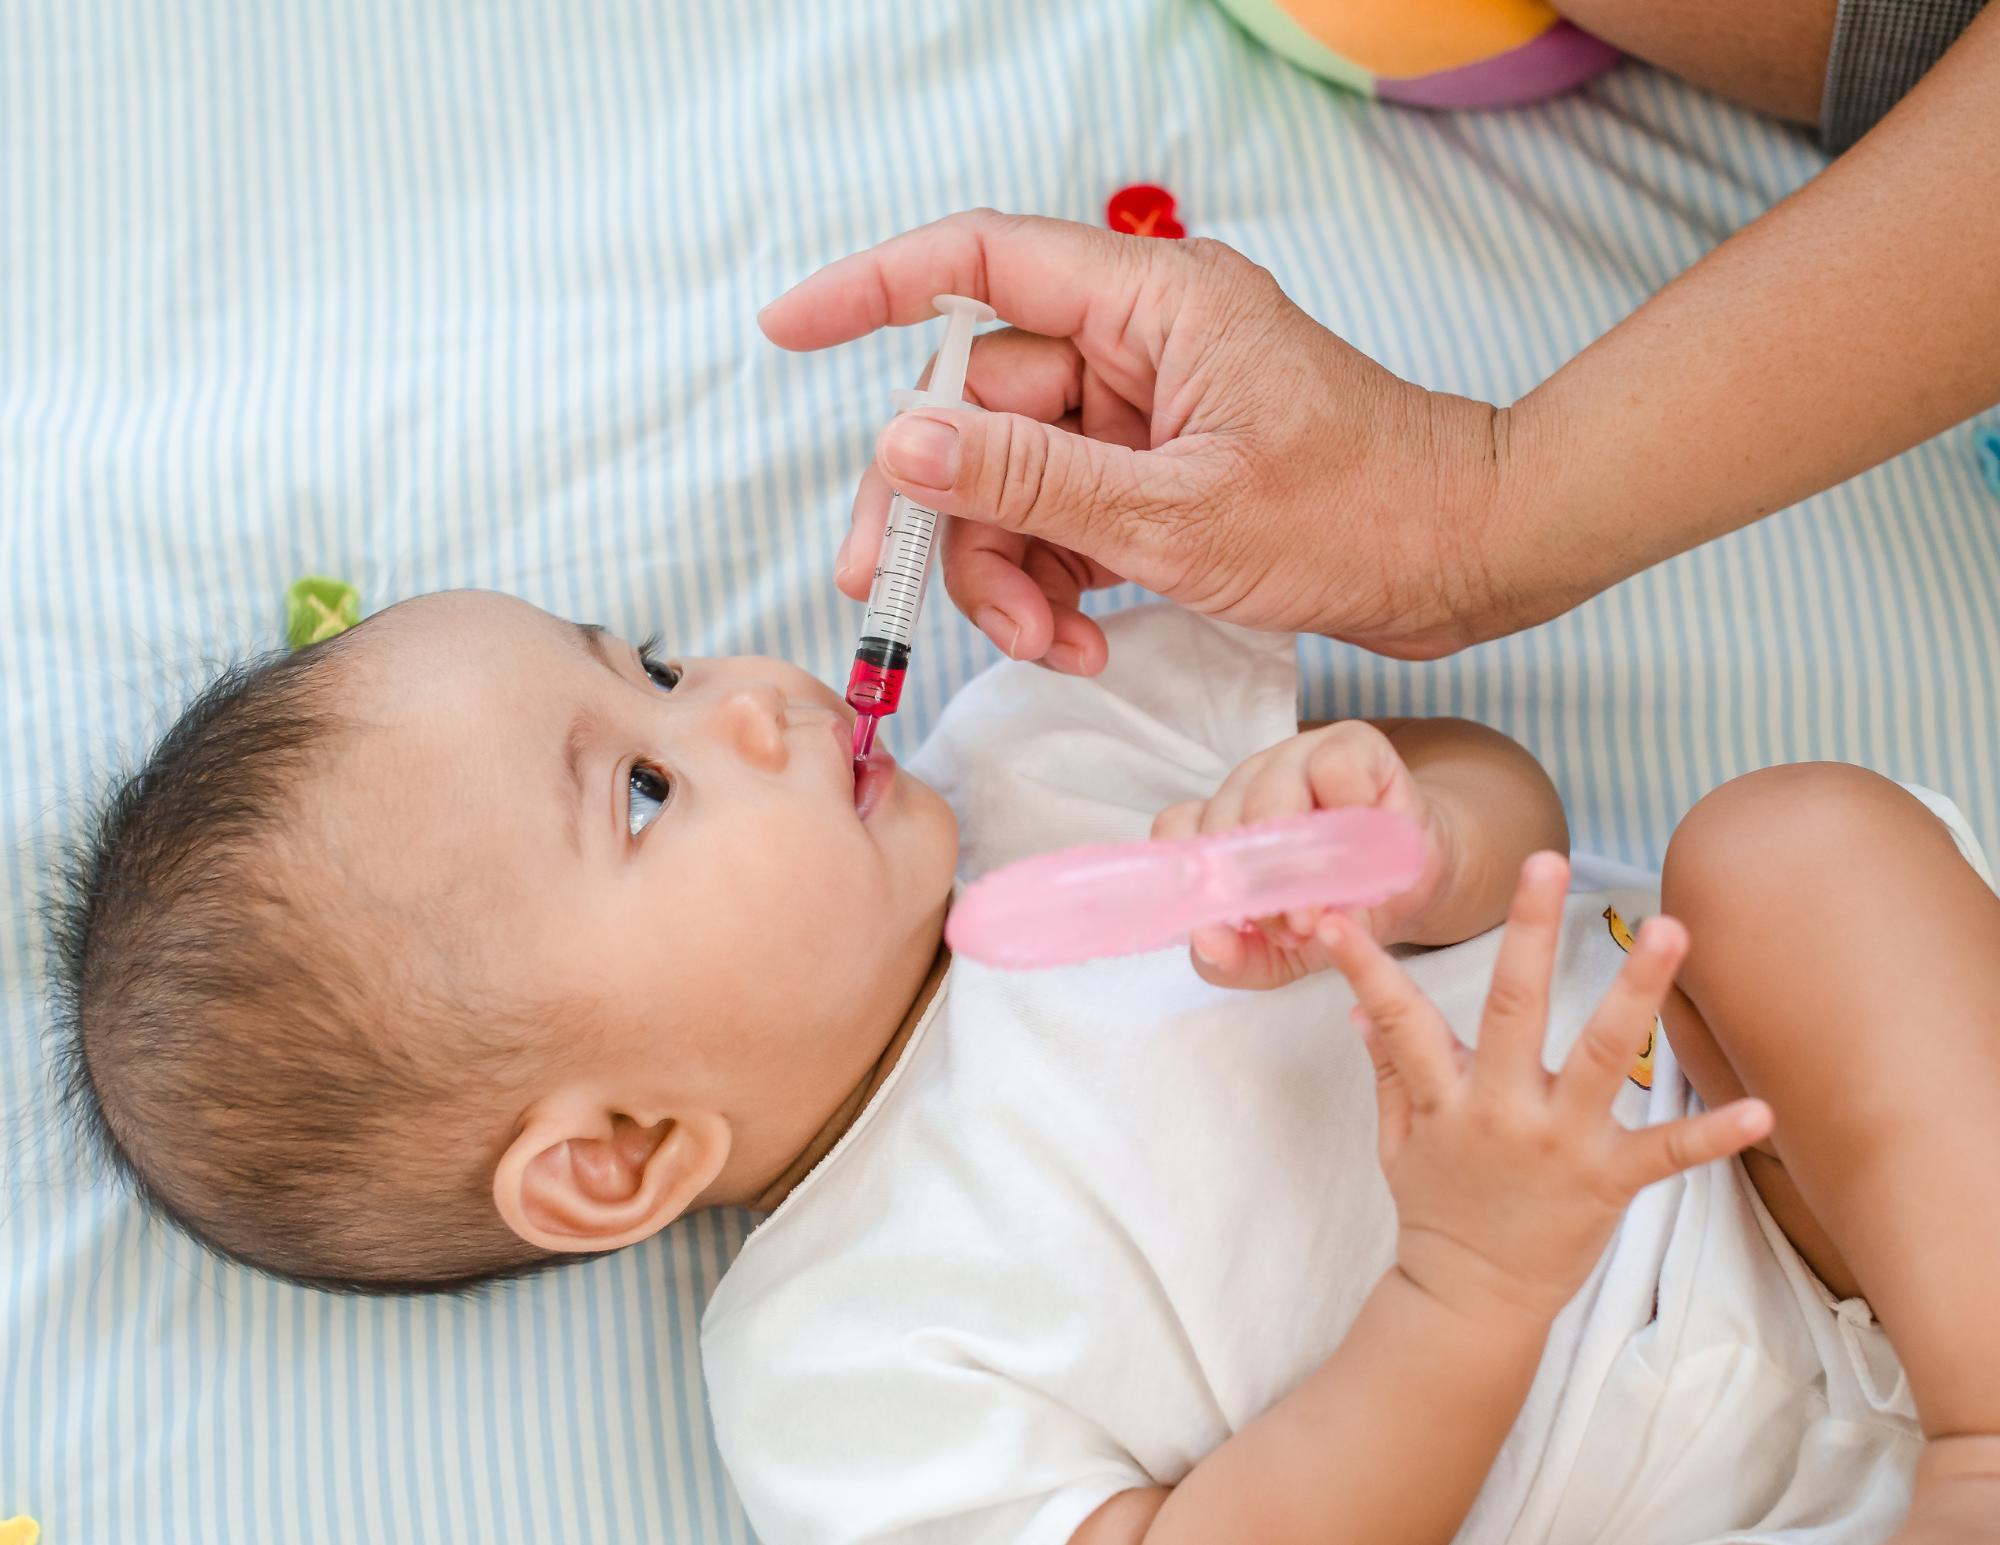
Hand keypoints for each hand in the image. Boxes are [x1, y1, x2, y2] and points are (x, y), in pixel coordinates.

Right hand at [758, 211, 1510, 667]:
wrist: (1466, 561)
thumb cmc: (1357, 513)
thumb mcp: (1176, 513)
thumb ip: (1028, 478)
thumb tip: (900, 443)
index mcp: (1147, 306)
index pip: (976, 263)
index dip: (871, 288)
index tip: (787, 328)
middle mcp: (1136, 348)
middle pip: (977, 403)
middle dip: (940, 507)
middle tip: (889, 588)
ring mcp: (1145, 417)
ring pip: (1011, 478)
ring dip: (1005, 572)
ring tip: (1049, 647)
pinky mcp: (1158, 479)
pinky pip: (1062, 521)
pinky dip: (1054, 588)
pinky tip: (1083, 644)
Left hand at [1150, 722, 1451, 987]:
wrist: (1415, 886)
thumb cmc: (1338, 912)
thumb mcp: (1282, 954)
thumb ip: (1235, 958)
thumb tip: (1208, 944)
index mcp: (1220, 826)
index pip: (1178, 832)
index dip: (1198, 877)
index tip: (1228, 923)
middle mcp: (1246, 785)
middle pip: (1225, 820)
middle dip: (1257, 884)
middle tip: (1296, 926)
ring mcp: (1293, 758)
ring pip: (1270, 795)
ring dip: (1300, 858)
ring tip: (1330, 898)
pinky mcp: (1348, 742)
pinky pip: (1334, 769)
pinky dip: (1350, 810)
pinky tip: (1366, 839)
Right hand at [1324, 853, 1772, 1324]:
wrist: (1473, 1298)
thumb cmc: (1438, 1209)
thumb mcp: (1398, 1139)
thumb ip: (1390, 1069)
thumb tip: (1360, 1009)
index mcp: (1446, 1097)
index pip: (1400, 1017)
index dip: (1365, 967)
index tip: (1335, 919)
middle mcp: (1502, 1110)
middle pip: (1514, 1009)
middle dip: (1529, 931)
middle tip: (1546, 862)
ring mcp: (1560, 1143)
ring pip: (1603, 1054)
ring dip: (1637, 989)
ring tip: (1670, 929)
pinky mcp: (1608, 1180)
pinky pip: (1668, 1153)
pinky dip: (1715, 1133)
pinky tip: (1761, 1109)